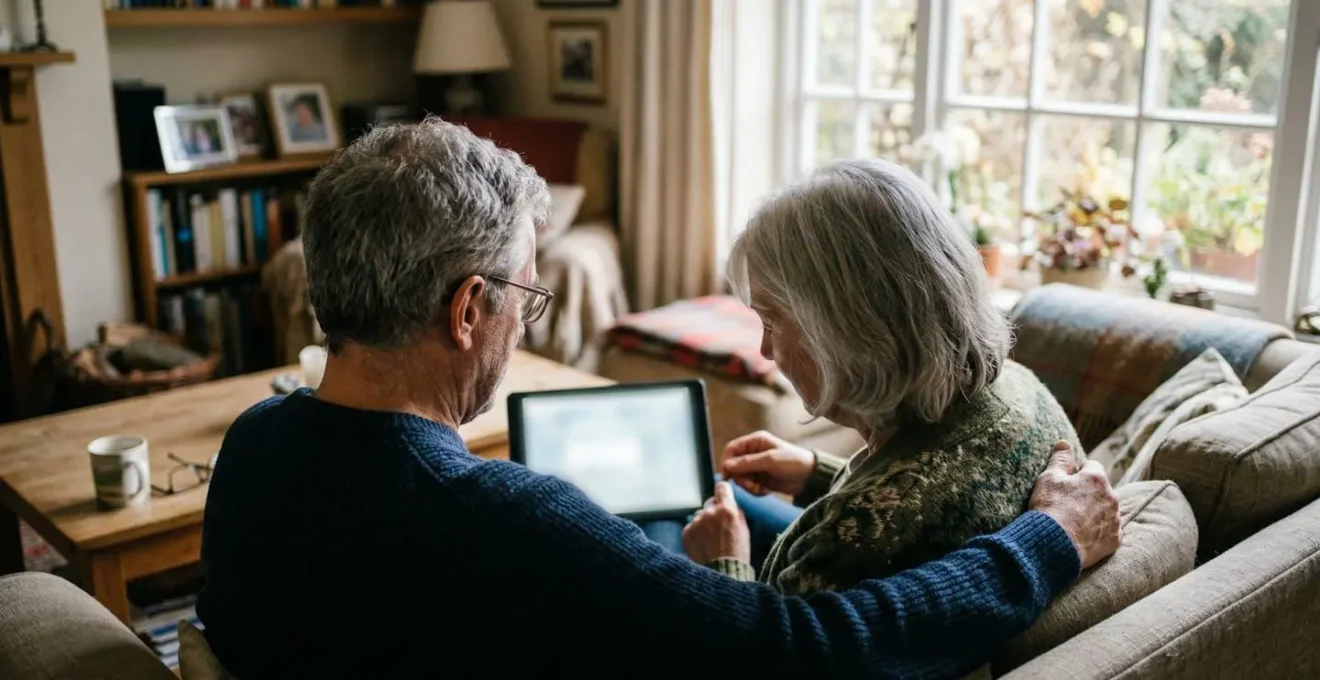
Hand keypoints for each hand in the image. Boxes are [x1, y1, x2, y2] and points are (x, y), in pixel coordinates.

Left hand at [682, 482, 750, 563]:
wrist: (722, 574)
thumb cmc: (737, 554)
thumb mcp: (744, 529)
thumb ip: (736, 512)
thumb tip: (730, 503)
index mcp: (727, 510)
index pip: (721, 487)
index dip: (723, 491)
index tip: (722, 495)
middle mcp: (709, 512)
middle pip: (710, 503)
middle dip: (714, 511)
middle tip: (719, 527)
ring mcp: (696, 522)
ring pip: (700, 516)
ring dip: (704, 523)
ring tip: (711, 540)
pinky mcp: (687, 532)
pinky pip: (692, 526)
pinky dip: (696, 533)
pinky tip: (703, 545)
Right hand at [720, 430, 815, 496]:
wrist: (810, 478)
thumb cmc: (793, 462)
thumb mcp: (770, 460)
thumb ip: (747, 462)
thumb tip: (727, 465)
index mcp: (755, 442)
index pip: (732, 449)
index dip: (726, 461)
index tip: (727, 476)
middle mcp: (754, 453)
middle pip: (734, 466)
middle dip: (740, 478)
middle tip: (751, 485)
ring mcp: (757, 467)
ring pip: (740, 478)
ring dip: (748, 486)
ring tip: (761, 489)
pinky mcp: (761, 479)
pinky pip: (749, 486)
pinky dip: (755, 490)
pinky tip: (766, 490)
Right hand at [1028, 441, 1121, 568]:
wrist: (1053, 545)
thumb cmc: (1050, 508)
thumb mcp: (1049, 478)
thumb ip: (1060, 459)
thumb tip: (1064, 443)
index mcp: (1096, 478)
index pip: (1092, 466)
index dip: (1079, 472)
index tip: (1067, 482)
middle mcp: (1111, 497)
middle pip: (1101, 489)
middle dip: (1088, 493)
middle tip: (1068, 503)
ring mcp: (1115, 520)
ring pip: (1107, 510)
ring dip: (1096, 512)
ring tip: (1075, 521)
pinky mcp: (1114, 540)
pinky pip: (1109, 531)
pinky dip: (1099, 531)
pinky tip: (1083, 535)